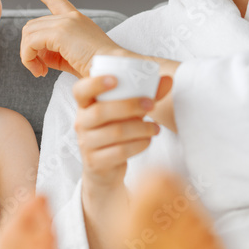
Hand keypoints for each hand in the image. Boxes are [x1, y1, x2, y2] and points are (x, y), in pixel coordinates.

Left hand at [18, 0, 122, 77]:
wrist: (112, 71)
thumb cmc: (96, 68)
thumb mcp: (70, 57)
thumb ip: (52, 51)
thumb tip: (36, 53)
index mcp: (76, 19)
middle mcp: (70, 17)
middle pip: (32, 25)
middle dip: (29, 49)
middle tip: (39, 69)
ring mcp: (66, 22)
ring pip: (28, 34)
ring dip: (28, 55)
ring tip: (40, 71)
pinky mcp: (61, 32)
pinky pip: (31, 43)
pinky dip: (29, 58)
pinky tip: (40, 70)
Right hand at [73, 73, 173, 190]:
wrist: (105, 169)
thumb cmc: (116, 131)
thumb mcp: (128, 112)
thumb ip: (145, 95)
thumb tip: (168, 79)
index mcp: (85, 105)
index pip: (80, 90)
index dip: (95, 83)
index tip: (115, 80)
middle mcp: (81, 123)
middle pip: (100, 112)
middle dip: (129, 106)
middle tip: (151, 104)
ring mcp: (86, 143)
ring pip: (114, 132)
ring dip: (141, 128)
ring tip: (156, 128)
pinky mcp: (96, 162)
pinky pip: (120, 151)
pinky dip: (139, 145)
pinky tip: (148, 141)